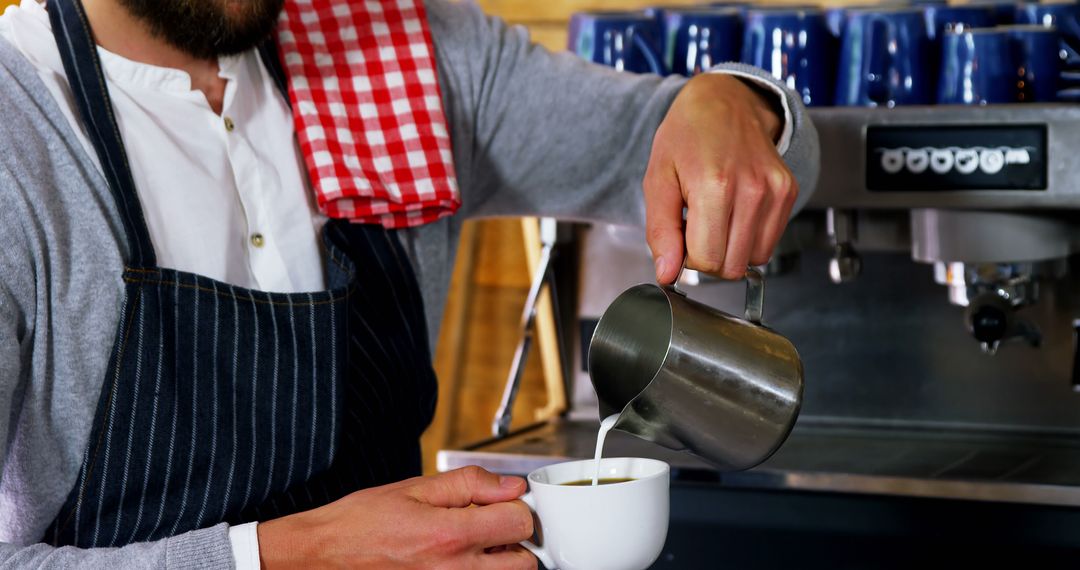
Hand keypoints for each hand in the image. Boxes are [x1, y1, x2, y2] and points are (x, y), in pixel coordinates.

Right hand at [257, 466, 535, 568]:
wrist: (324, 555)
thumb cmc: (362, 522)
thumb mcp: (415, 488)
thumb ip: (469, 484)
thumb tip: (511, 486)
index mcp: (449, 535)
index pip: (519, 523)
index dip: (516, 506)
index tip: (503, 501)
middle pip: (524, 562)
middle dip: (515, 539)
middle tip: (493, 524)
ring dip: (499, 561)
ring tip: (473, 543)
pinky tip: (457, 558)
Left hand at [645, 73, 797, 281]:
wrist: (725, 101)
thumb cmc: (687, 136)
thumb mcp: (658, 180)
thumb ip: (661, 232)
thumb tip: (667, 274)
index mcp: (714, 186)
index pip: (706, 260)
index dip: (688, 257)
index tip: (682, 234)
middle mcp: (752, 190)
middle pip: (731, 267)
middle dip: (709, 257)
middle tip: (697, 227)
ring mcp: (775, 191)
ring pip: (754, 260)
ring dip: (731, 250)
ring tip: (717, 217)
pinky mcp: (789, 192)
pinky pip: (770, 243)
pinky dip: (750, 239)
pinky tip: (735, 212)